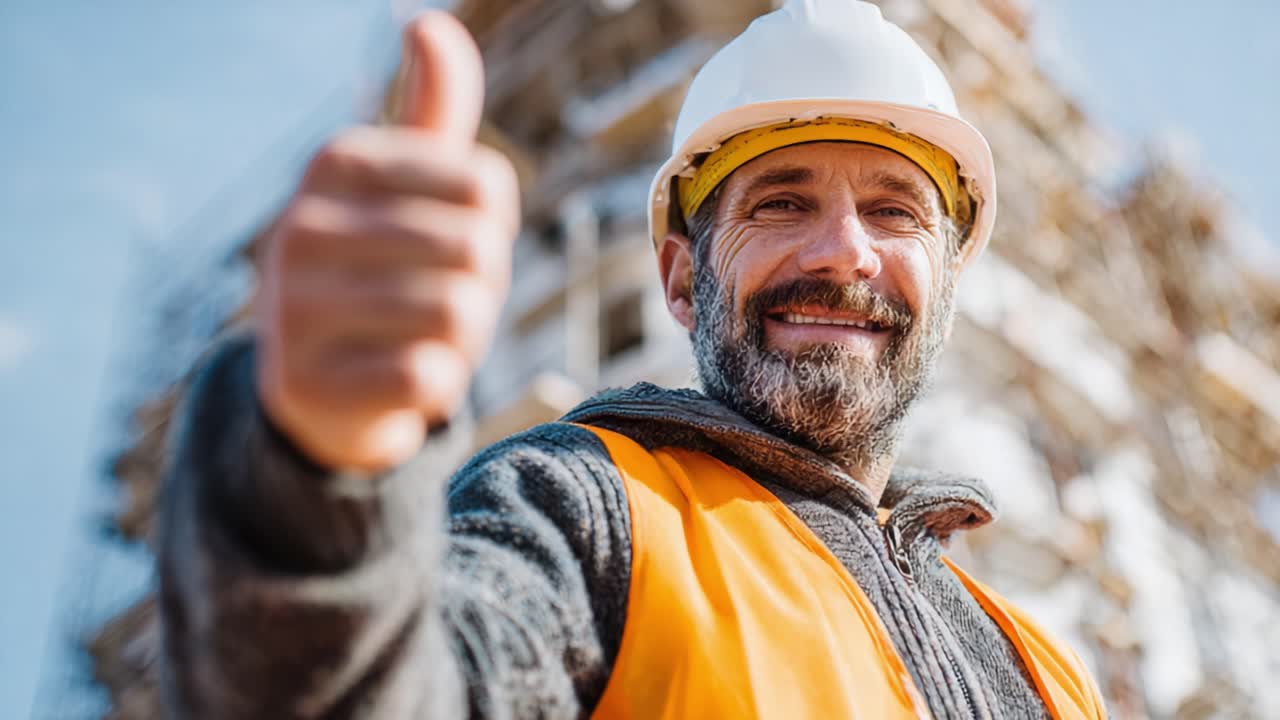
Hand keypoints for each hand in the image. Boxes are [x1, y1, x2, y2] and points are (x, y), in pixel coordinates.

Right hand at [256, 12, 516, 471]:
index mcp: (336, 162)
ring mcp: (294, 308)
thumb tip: (430, 22)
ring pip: (457, 315)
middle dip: (481, 288)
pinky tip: (401, 379)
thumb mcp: (405, 187)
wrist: (319, 386)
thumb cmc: (384, 270)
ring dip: (463, 340)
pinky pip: (429, 379)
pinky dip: (438, 387)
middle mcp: (301, 226)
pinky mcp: (308, 383)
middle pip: (477, 251)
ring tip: (418, 339)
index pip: (488, 186)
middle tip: (436, 300)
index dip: (492, 229)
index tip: (447, 245)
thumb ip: (433, 112)